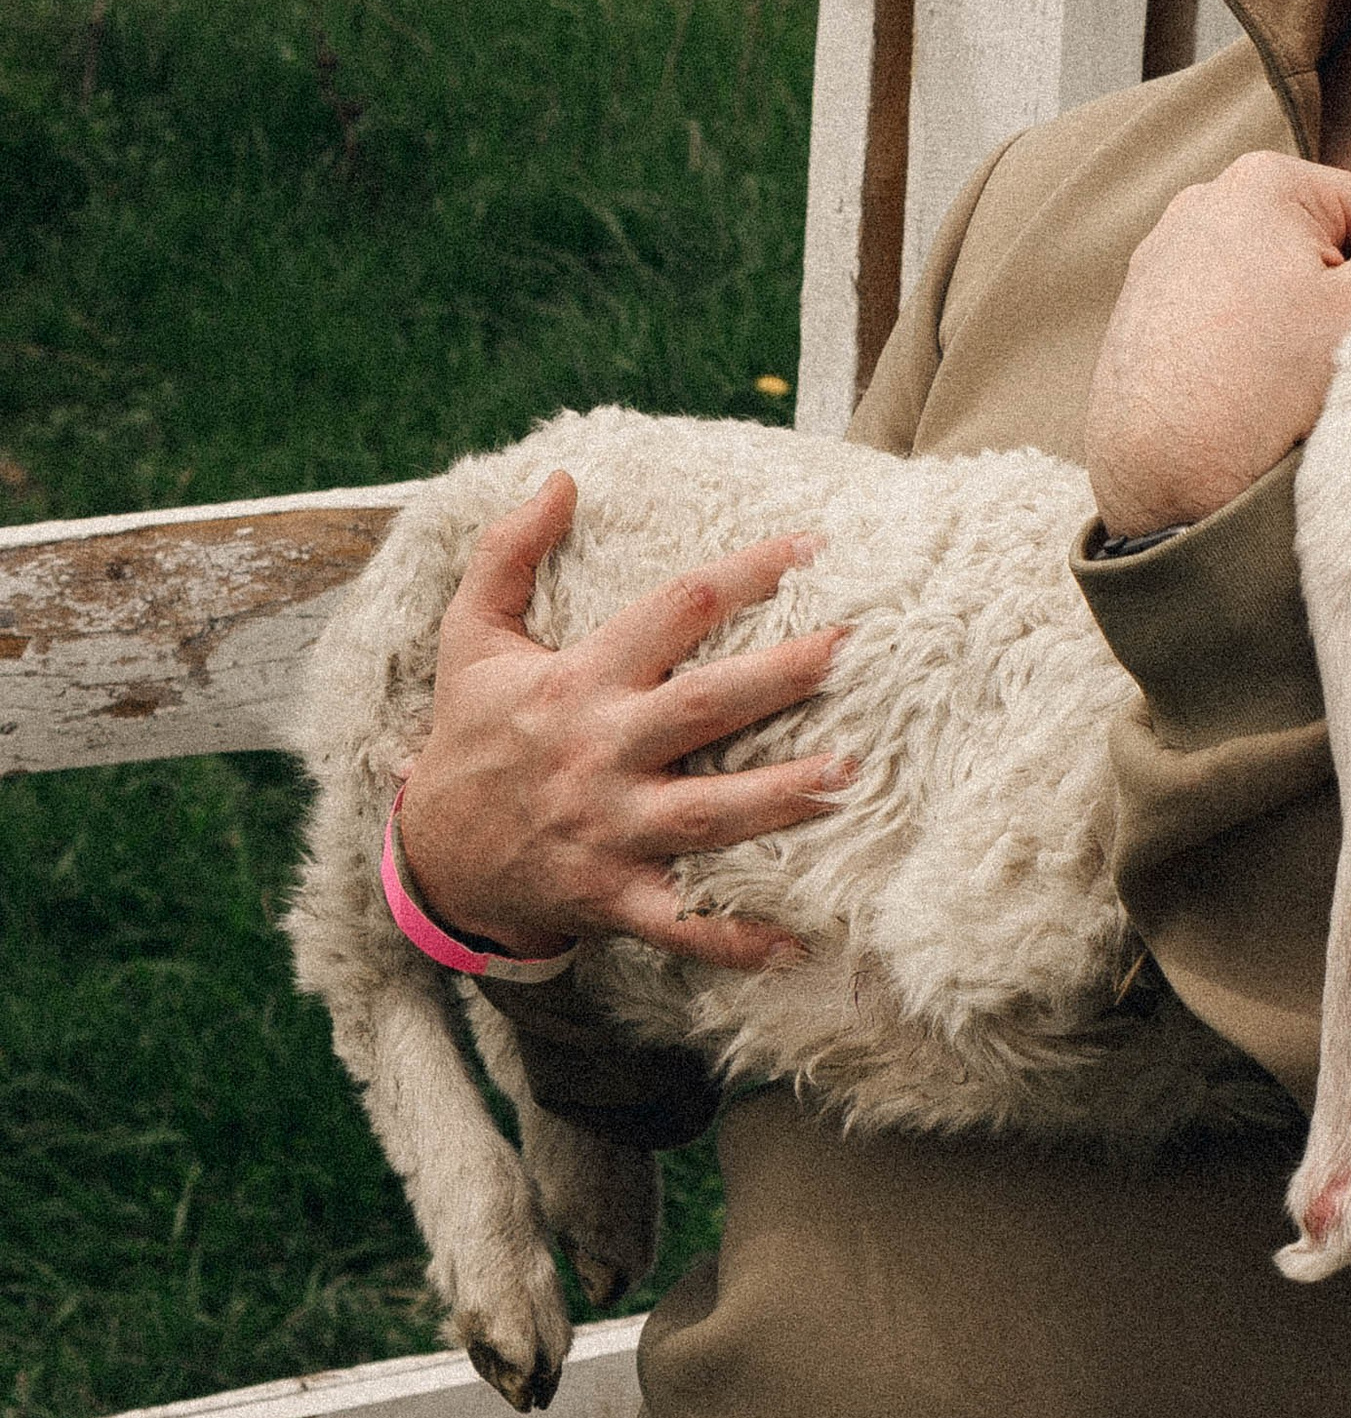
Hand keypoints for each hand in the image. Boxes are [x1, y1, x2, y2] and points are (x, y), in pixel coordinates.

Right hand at [394, 472, 853, 972]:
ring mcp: (609, 830)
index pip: (673, 611)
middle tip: (853, 651)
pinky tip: (799, 940)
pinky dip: (735, 938)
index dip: (742, 573)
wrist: (430, 858)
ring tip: (852, 775)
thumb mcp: (472, 636)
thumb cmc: (470, 736)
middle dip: (780, 677)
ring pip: (708, 814)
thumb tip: (560, 477)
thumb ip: (509, 551)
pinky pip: (681, 922)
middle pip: (703, 708)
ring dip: (781, 798)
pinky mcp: (611, 897)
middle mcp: (601, 753)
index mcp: (579, 681)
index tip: (813, 546)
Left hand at [1084, 154, 1350, 537]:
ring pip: (1277, 277)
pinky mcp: (1143, 301)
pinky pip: (1227, 306)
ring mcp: (1165, 250)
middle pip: (1327, 242)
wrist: (1158, 475)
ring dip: (1306, 320)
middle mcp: (1205, 199)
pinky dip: (1253, 339)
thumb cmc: (1267, 388)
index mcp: (1265, 180)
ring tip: (1304, 384)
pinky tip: (1257, 391)